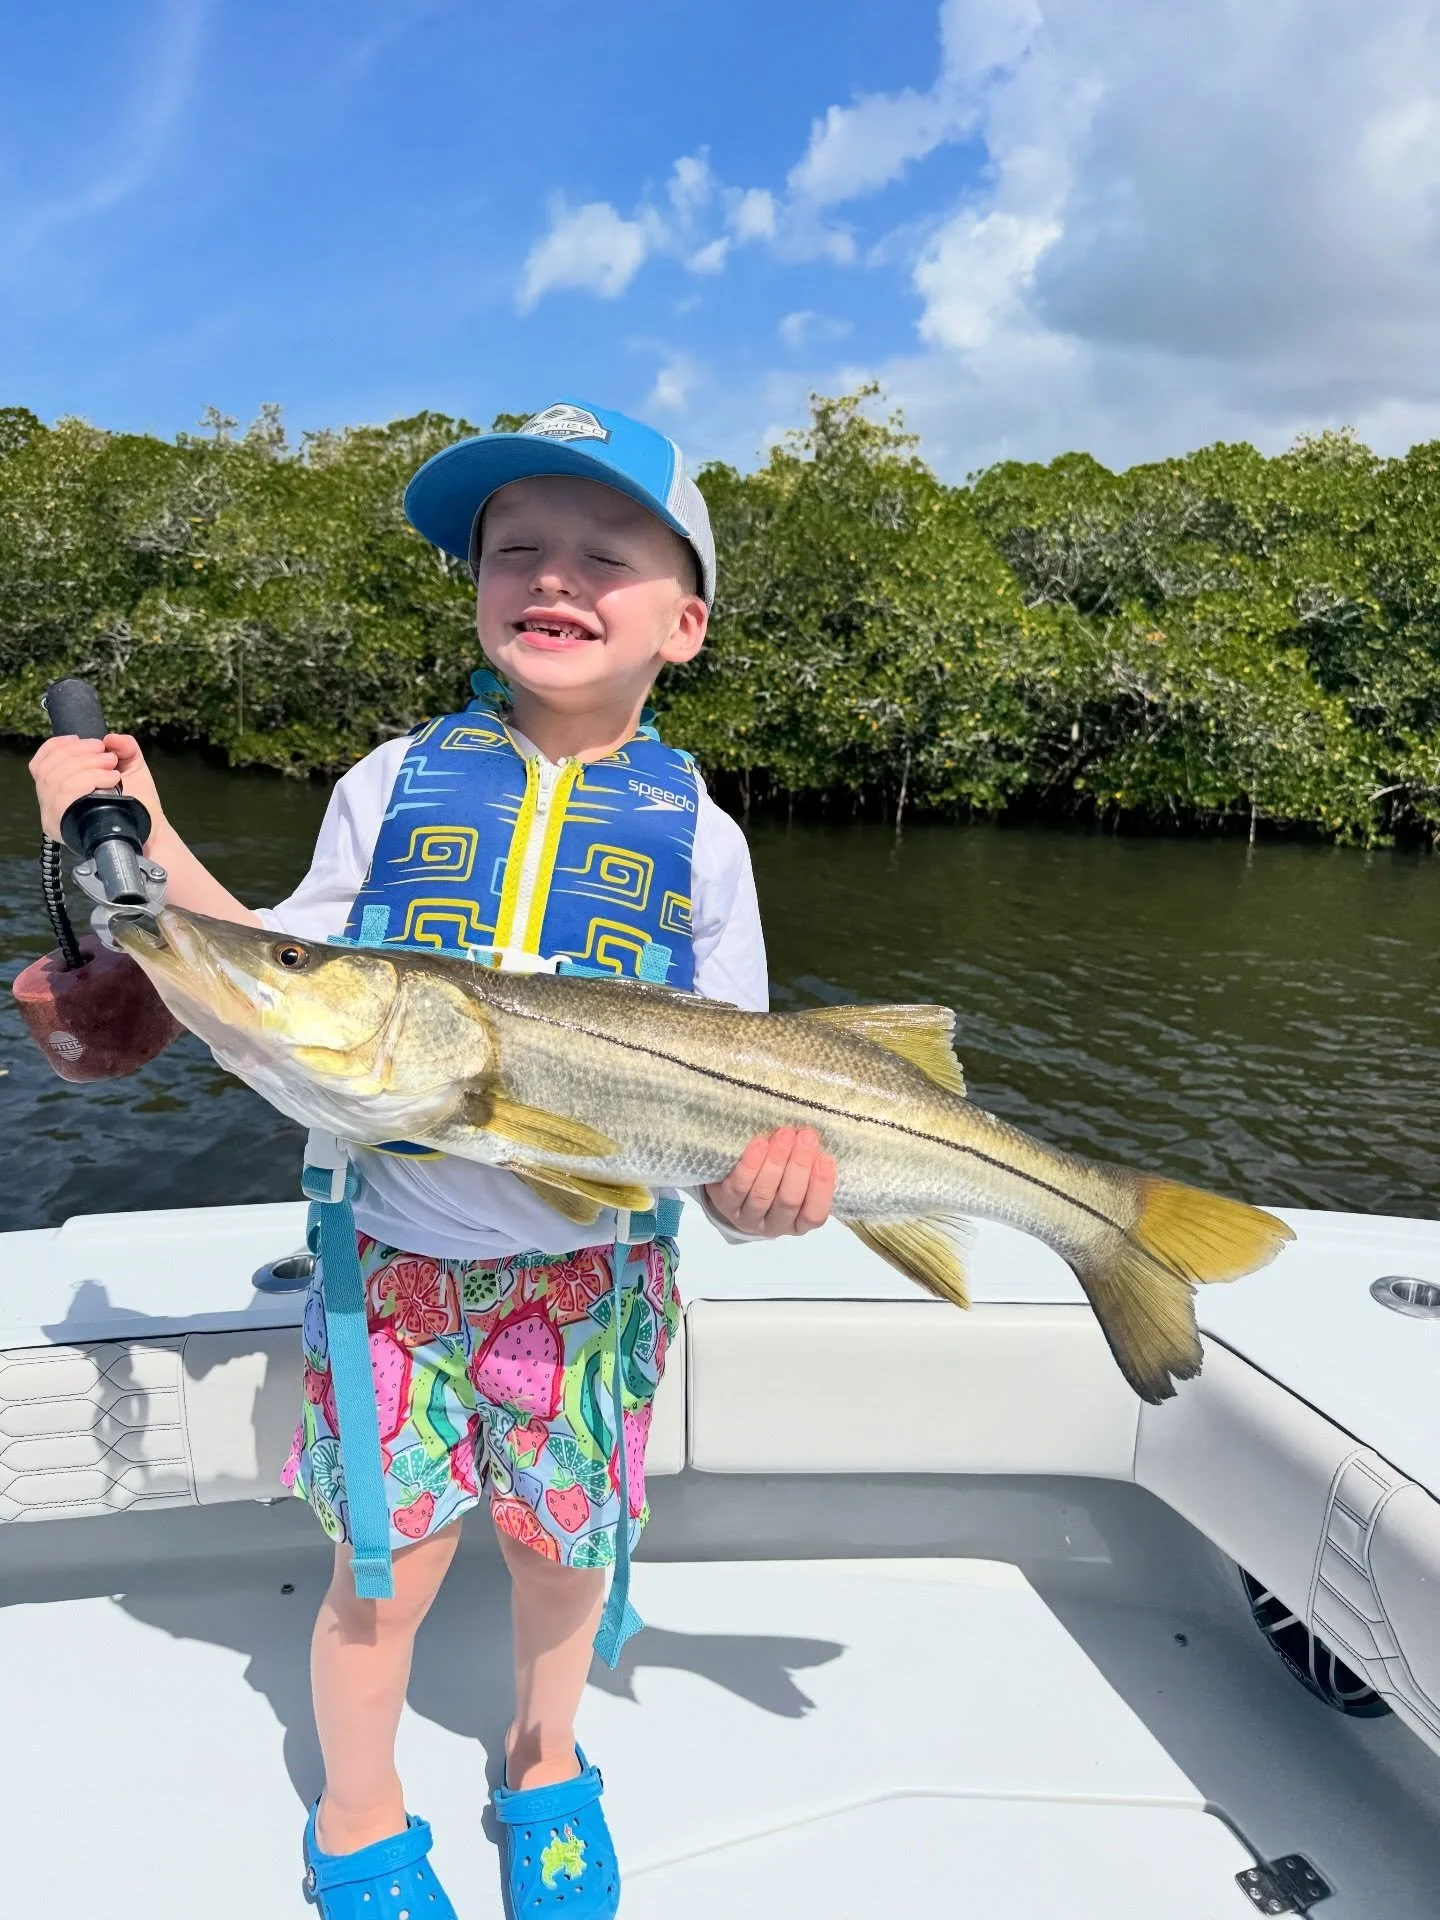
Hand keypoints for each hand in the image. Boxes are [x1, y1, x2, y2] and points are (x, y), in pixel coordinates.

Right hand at [28, 732, 166, 847]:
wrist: (152, 828)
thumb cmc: (137, 798)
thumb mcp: (130, 765)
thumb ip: (123, 746)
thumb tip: (109, 738)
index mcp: (58, 788)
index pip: (39, 764)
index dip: (57, 747)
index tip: (80, 741)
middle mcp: (50, 804)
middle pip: (49, 769)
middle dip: (79, 755)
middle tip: (108, 757)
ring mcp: (55, 817)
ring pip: (58, 780)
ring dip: (88, 766)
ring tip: (112, 769)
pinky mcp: (64, 827)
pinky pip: (66, 794)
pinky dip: (90, 779)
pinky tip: (111, 780)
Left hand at [704, 1126, 837, 1237]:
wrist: (733, 1187)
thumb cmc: (775, 1180)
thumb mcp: (796, 1180)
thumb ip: (809, 1168)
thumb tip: (816, 1141)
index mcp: (797, 1224)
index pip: (814, 1215)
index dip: (821, 1189)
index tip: (826, 1159)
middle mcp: (773, 1226)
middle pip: (789, 1201)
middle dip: (799, 1167)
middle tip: (807, 1138)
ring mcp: (747, 1218)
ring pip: (763, 1194)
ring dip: (776, 1162)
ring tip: (784, 1135)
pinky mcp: (725, 1204)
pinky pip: (738, 1187)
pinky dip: (750, 1165)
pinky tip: (759, 1144)